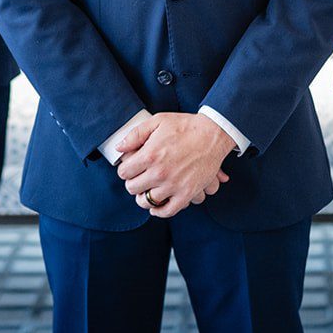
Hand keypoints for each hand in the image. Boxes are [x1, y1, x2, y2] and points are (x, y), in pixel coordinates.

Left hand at [115, 114, 233, 217]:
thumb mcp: (157, 121)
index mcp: (150, 155)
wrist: (213, 134)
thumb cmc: (186, 126)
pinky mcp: (187, 193)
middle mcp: (159, 173)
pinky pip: (167, 211)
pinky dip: (159, 211)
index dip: (125, 169)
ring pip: (147, 202)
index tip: (131, 168)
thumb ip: (135, 135)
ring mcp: (173, 185)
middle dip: (133, 182)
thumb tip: (119, 148)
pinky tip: (157, 205)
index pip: (124, 173)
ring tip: (147, 190)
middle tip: (139, 177)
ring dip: (144, 197)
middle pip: (132, 188)